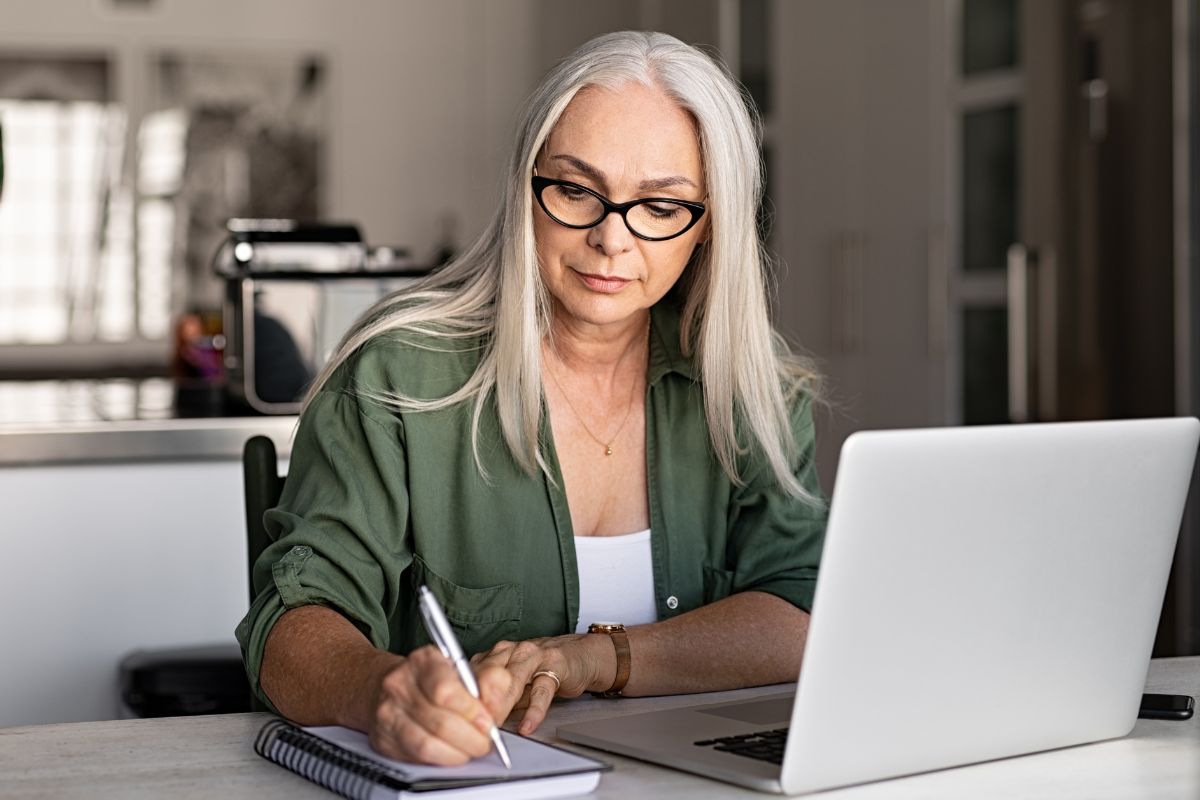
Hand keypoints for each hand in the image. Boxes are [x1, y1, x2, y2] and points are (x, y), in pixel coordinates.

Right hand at [365, 644, 512, 764]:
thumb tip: (497, 705)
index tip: (488, 722)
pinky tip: (452, 753)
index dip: (471, 712)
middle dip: (471, 738)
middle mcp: (400, 685)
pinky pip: (416, 757)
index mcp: (423, 661)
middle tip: (485, 742)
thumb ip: (487, 682)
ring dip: (457, 753)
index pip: (445, 691)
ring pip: (427, 744)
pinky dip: (440, 760)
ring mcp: (388, 713)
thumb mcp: (461, 668)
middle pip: (439, 722)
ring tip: (471, 749)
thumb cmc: (431, 678)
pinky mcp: (383, 739)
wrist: (389, 686)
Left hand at [470, 634, 613, 734]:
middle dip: (479, 703)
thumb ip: (494, 697)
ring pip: (512, 680)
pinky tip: (527, 725)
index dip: (464, 698)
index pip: (473, 674)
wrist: (579, 655)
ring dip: (501, 704)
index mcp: (496, 654)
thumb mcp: (513, 684)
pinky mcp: (555, 665)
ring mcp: (534, 656)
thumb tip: (472, 721)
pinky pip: (542, 690)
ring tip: (495, 725)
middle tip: (474, 726)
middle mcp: (512, 651)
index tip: (458, 719)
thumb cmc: (542, 670)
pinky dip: (534, 710)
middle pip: (488, 675)